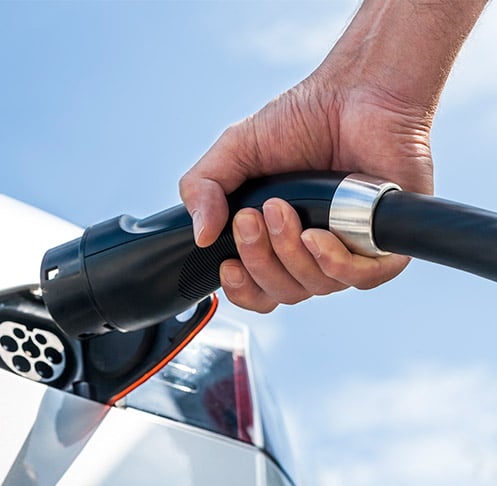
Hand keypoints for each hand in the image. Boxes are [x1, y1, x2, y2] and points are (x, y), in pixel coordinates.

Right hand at [179, 70, 433, 311]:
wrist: (356, 93)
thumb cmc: (302, 119)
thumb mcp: (234, 151)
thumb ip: (202, 188)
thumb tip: (199, 235)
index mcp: (277, 238)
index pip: (258, 289)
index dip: (241, 288)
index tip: (228, 265)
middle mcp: (312, 250)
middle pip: (281, 292)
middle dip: (258, 259)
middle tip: (251, 217)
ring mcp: (348, 249)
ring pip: (314, 286)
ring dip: (288, 253)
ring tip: (282, 209)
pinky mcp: (385, 244)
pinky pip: (359, 278)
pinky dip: (333, 263)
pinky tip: (316, 237)